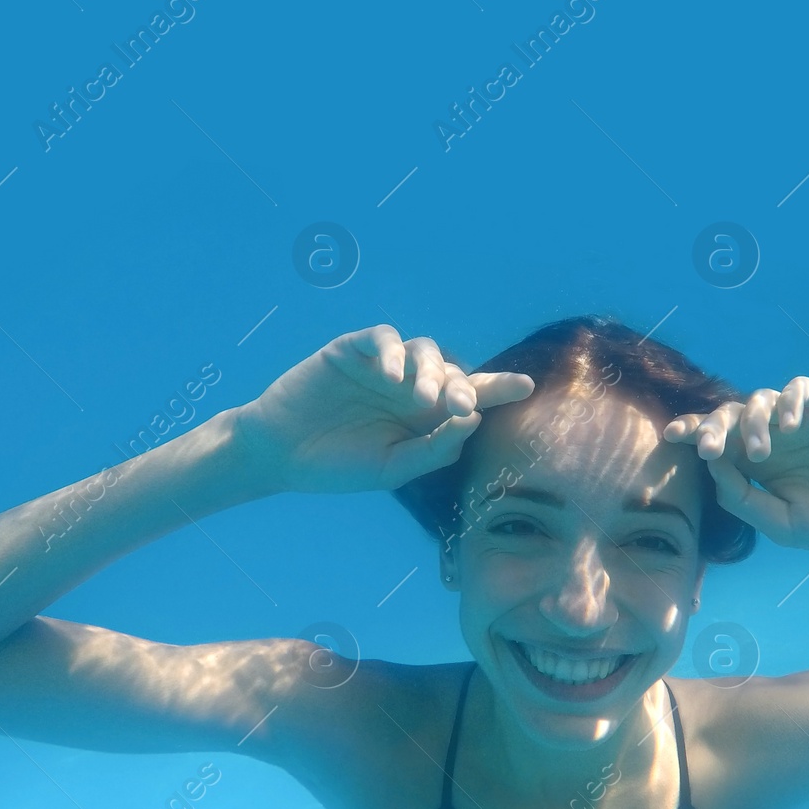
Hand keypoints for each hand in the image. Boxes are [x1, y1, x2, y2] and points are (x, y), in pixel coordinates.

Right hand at [229, 325, 533, 495]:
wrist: (281, 456)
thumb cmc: (339, 465)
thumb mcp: (393, 469)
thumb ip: (434, 450)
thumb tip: (474, 419)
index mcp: (426, 417)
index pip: (471, 396)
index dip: (499, 387)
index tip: (528, 386)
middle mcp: (410, 387)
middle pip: (452, 371)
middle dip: (463, 385)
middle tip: (460, 404)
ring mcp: (382, 367)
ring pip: (424, 349)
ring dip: (432, 369)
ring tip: (426, 397)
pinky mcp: (352, 351)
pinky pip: (383, 339)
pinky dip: (393, 351)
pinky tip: (393, 377)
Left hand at [663, 377, 808, 558]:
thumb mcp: (783, 524)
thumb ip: (743, 498)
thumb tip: (711, 466)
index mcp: (758, 465)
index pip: (716, 440)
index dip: (692, 431)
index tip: (670, 436)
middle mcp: (775, 437)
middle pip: (729, 414)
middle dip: (711, 425)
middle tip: (708, 447)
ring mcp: (804, 420)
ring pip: (760, 399)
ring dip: (751, 422)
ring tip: (761, 453)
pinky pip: (801, 388)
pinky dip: (790, 400)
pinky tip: (790, 426)